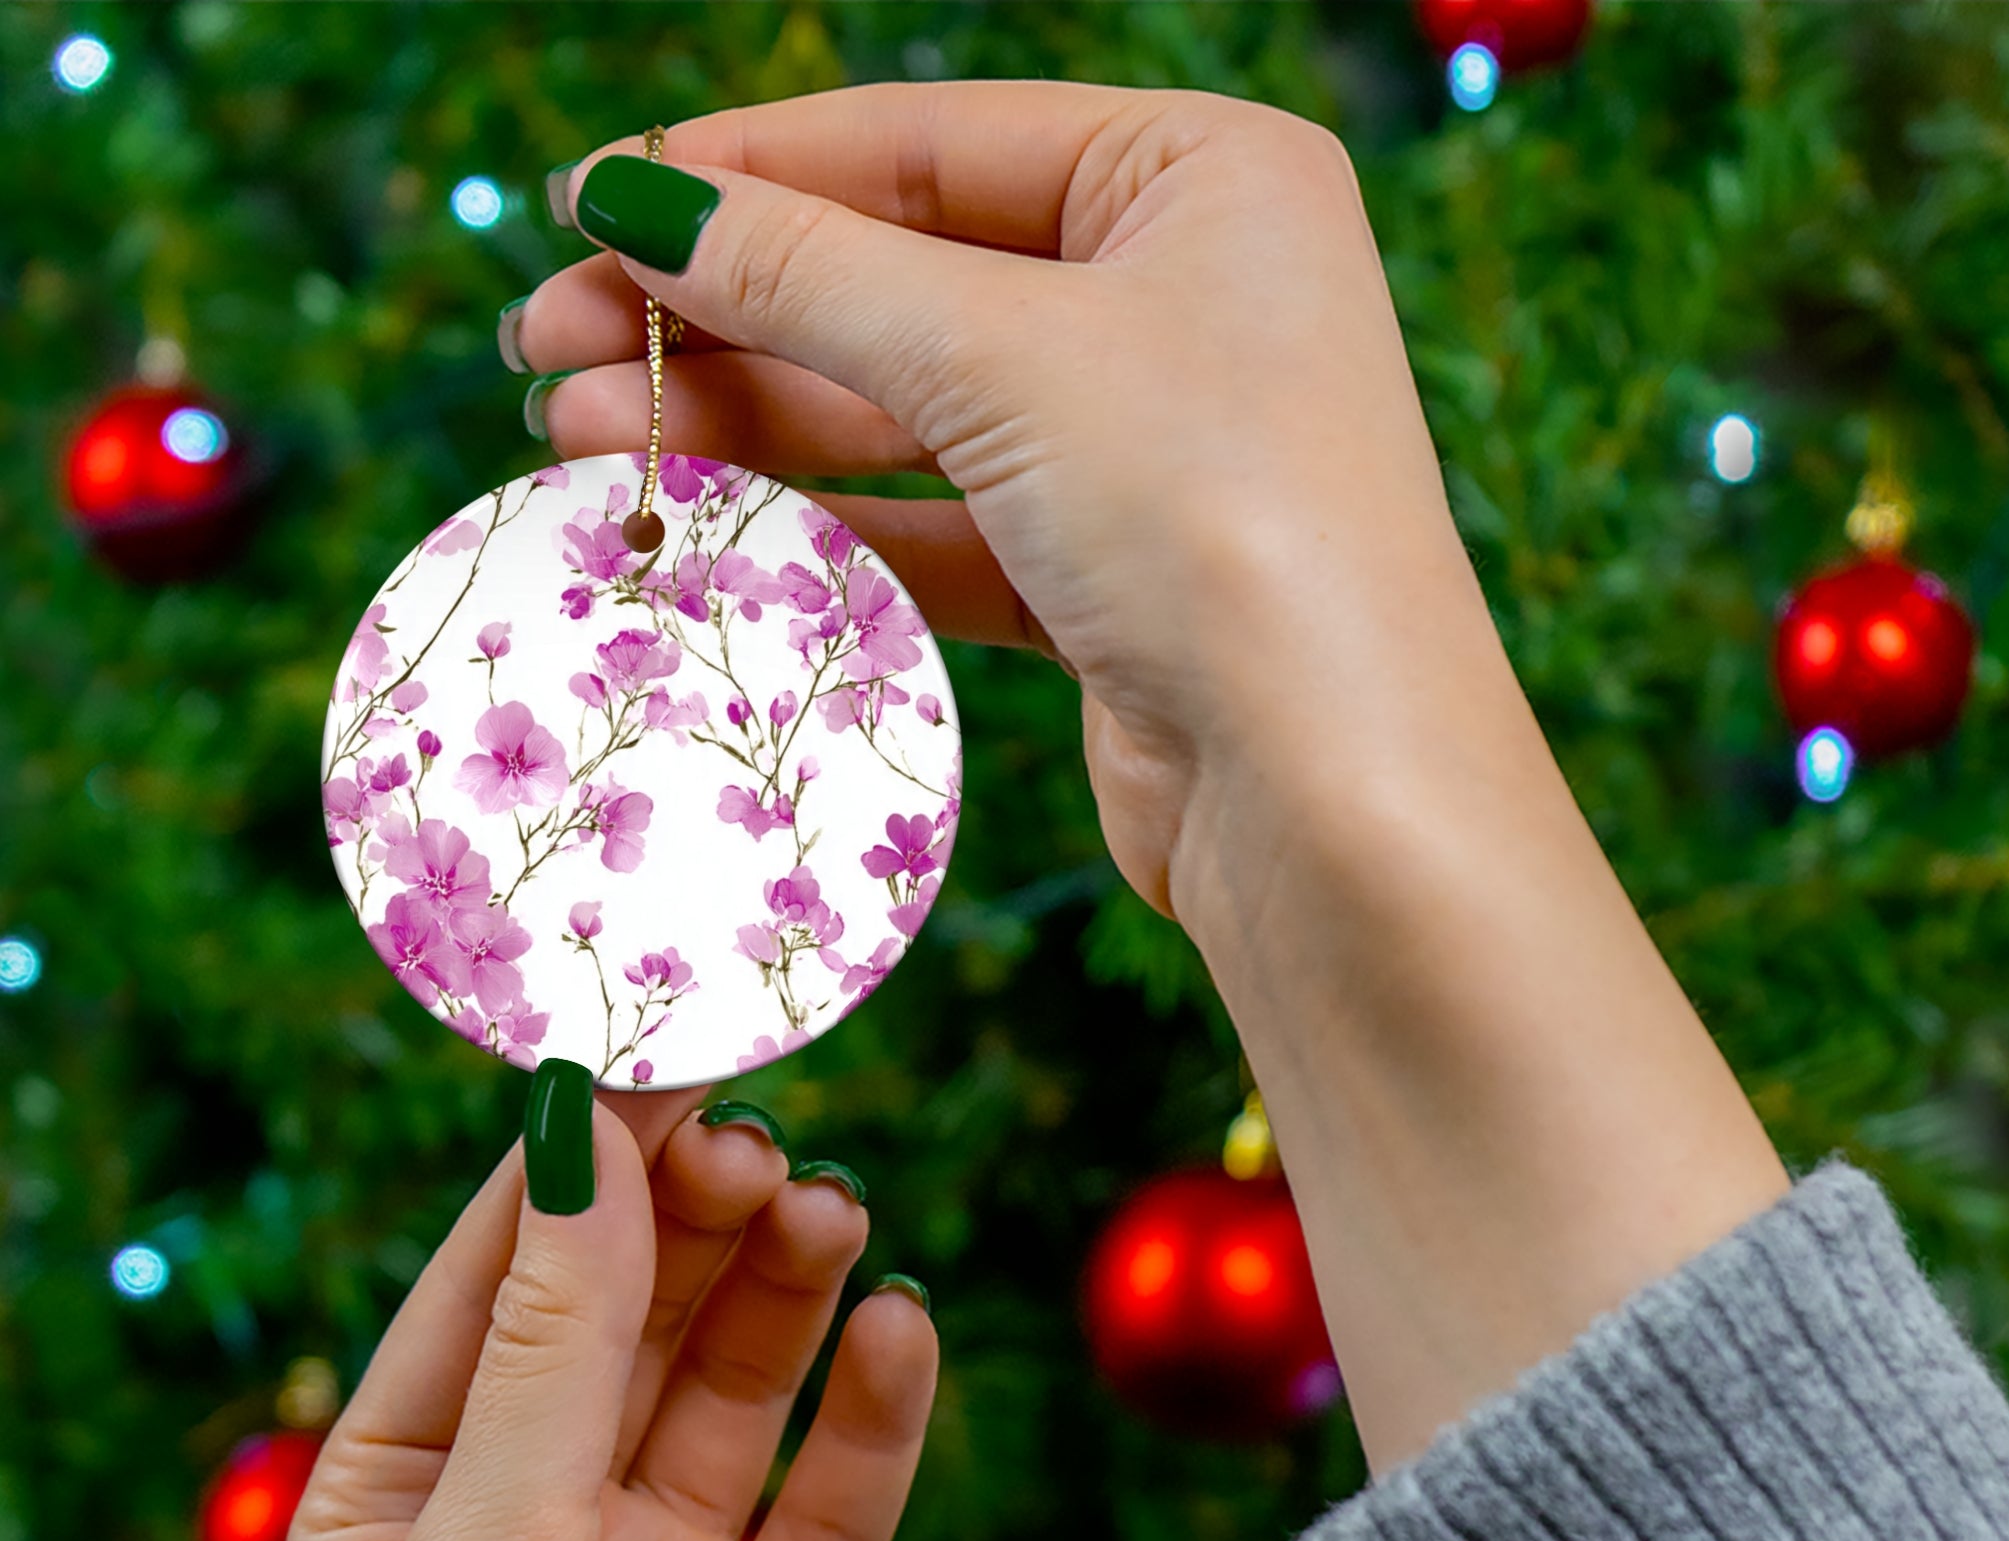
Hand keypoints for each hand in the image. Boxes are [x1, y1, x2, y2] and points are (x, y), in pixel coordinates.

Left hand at [286, 1090, 937, 1540]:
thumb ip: (555, 1339)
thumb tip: (583, 1129)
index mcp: (410, 1489)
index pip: (502, 1271)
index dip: (583, 1157)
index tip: (667, 1046)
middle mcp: (538, 1518)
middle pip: (633, 1311)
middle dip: (694, 1219)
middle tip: (763, 1145)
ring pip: (739, 1383)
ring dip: (786, 1290)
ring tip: (832, 1215)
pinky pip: (837, 1495)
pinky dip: (874, 1410)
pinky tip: (900, 1333)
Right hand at [513, 80, 1485, 932]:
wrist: (1331, 797)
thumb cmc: (1216, 520)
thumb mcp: (1000, 356)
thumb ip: (808, 273)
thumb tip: (634, 198)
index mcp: (1201, 178)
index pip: (927, 143)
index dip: (745, 172)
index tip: (587, 203)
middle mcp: (1183, 299)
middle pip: (902, 279)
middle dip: (721, 313)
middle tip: (545, 345)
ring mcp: (1148, 448)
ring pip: (907, 413)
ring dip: (745, 424)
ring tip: (578, 438)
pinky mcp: (1110, 582)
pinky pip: (939, 527)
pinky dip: (825, 528)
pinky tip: (698, 525)